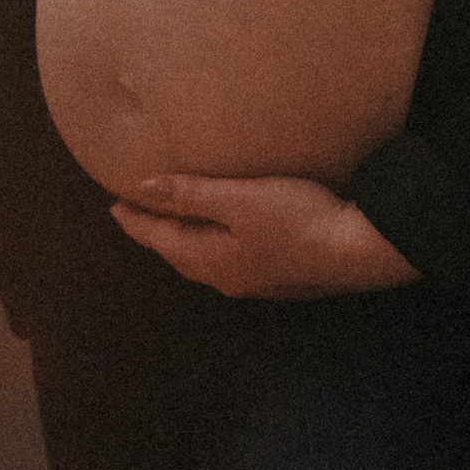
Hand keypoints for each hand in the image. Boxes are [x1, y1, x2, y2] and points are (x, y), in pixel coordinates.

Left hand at [109, 174, 420, 299]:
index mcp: (210, 260)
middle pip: (179, 254)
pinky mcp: (277, 275)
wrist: (356, 252)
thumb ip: (191, 193)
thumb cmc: (296, 219)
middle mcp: (226, 277)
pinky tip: (223, 235)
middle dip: (156, 233)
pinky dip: (211, 244)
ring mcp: (253, 280)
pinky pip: (227, 259)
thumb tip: (142, 188)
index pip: (160, 239)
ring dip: (184, 240)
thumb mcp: (239, 199)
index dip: (136, 221)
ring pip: (204, 260)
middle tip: (137, 213)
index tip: (113, 206)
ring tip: (174, 222)